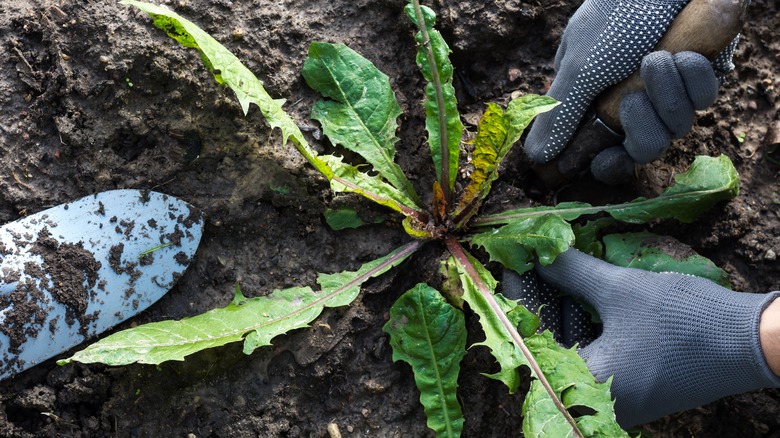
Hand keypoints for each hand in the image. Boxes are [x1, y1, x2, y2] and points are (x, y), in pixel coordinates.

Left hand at [503, 249, 779, 427]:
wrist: (753, 344)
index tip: (507, 263)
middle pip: (546, 345)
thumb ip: (572, 273)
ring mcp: (614, 397)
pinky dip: (582, 322)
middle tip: (526, 260)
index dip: (514, 297)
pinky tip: (576, 290)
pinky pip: (592, 353)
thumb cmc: (686, 321)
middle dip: (536, 299)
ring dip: (559, 308)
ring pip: (569, 347)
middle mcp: (595, 400)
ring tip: (548, 267)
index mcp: (586, 385)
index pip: (529, 340)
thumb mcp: (621, 290)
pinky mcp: (630, 387)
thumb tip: (538, 253)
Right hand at [523, 0, 733, 183]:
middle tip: (631, 99)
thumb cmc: (616, 15)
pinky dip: (693, 76)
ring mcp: (668, 87)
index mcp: (595, 101)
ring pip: (677, 124)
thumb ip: (560, 116)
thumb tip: (535, 157)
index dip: (609, 161)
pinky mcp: (701, 73)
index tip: (608, 160)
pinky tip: (683, 52)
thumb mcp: (580, 68)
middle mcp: (632, 98)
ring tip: (657, 57)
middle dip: (641, 125)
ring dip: (667, 91)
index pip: (603, 150)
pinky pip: (704, 96)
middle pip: (644, 146)